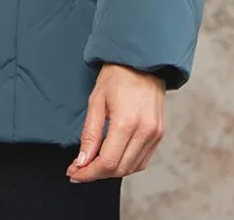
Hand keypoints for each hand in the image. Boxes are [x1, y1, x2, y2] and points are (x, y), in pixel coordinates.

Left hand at [65, 63, 165, 181]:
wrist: (142, 60)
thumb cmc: (117, 75)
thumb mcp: (96, 101)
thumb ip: (89, 134)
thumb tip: (82, 162)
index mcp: (127, 122)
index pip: (107, 162)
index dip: (88, 173)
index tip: (74, 173)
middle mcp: (145, 131)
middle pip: (119, 168)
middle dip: (96, 174)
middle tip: (79, 170)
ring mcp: (155, 133)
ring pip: (131, 168)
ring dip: (111, 171)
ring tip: (93, 164)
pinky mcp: (160, 133)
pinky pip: (143, 160)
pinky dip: (127, 164)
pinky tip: (113, 158)